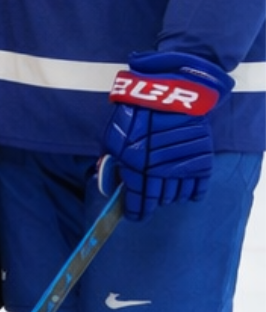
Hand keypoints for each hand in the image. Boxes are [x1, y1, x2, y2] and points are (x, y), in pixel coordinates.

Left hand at [102, 50, 228, 220]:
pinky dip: (192, 193)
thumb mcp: (112, 139)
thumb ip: (110, 164)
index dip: (135, 212)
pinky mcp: (201, 160)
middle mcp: (161, 172)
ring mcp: (183, 167)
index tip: (134, 216)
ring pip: (176, 195)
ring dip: (169, 196)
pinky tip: (186, 193)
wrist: (166, 95)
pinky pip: (198, 187)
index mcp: (136, 168)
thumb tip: (110, 187)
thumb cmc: (133, 115)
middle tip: (147, 198)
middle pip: (158, 199)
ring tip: (163, 190)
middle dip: (150, 202)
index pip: (138, 202)